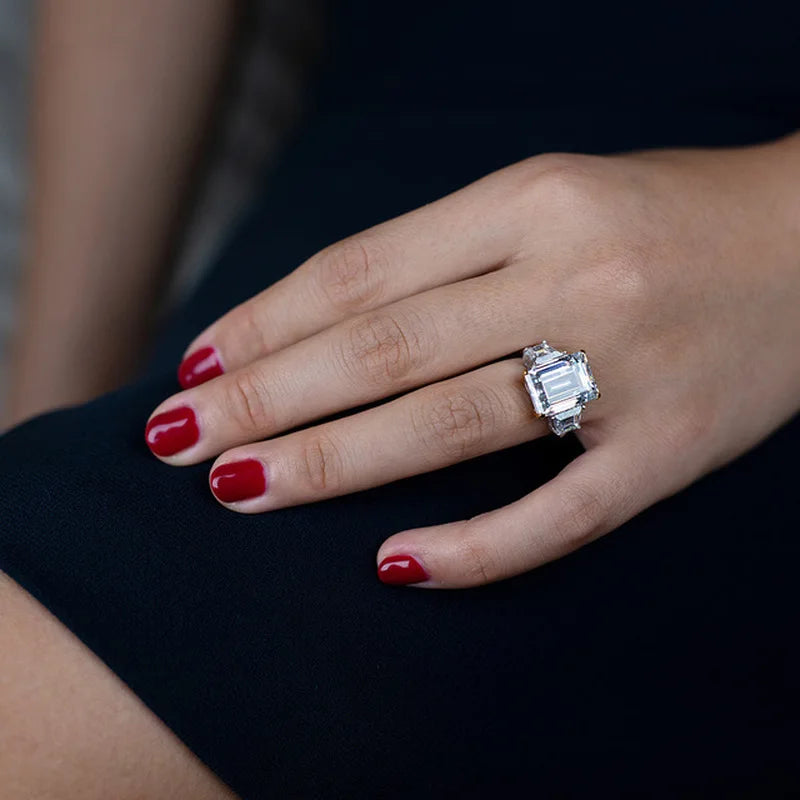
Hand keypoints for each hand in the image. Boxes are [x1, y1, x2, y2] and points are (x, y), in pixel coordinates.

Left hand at [144, 136, 799, 587]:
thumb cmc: (662, 216)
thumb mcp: (548, 197)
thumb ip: (445, 252)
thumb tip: (326, 321)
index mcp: (533, 200)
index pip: (363, 272)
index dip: (269, 320)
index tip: (199, 363)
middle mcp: (574, 278)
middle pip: (382, 350)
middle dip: (266, 399)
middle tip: (177, 438)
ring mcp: (626, 371)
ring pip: (448, 426)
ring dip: (333, 465)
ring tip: (239, 489)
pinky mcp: (669, 449)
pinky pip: (560, 514)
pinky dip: (473, 550)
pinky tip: (394, 565)